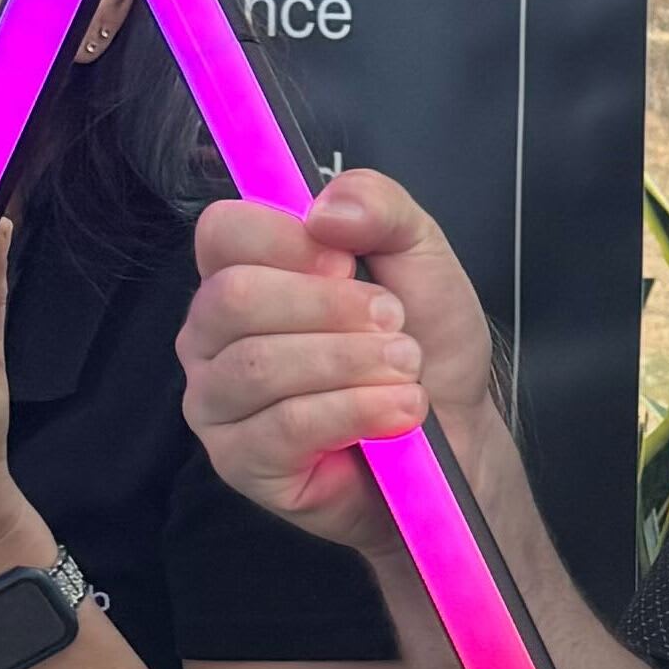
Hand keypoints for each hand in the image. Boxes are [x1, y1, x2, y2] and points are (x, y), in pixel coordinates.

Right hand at [184, 169, 484, 540]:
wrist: (457, 431)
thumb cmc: (424, 342)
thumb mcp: (418, 253)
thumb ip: (378, 206)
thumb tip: (324, 209)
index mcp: (239, 269)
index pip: (223, 231)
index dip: (292, 243)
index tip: (350, 263)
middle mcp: (212, 332)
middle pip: (236, 298)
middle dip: (333, 309)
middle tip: (394, 324)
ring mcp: (216, 399)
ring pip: (260, 365)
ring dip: (352, 363)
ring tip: (406, 371)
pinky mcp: (240, 461)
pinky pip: (285, 426)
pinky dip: (355, 411)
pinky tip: (398, 411)